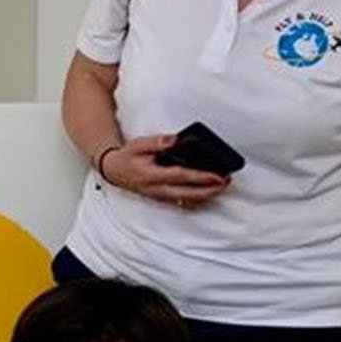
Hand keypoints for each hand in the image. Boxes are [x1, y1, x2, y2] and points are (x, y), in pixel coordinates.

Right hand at [99, 135, 229, 207]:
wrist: (114, 171)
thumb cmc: (127, 157)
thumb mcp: (138, 144)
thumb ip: (156, 142)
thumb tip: (175, 139)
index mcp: (152, 175)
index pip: (181, 177)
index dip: (201, 177)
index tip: (217, 176)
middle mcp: (157, 189)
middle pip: (188, 194)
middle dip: (210, 190)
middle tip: (226, 182)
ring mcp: (160, 196)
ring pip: (187, 200)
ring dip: (206, 195)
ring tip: (222, 186)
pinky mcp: (162, 198)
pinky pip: (183, 202)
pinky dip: (197, 199)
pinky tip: (208, 193)